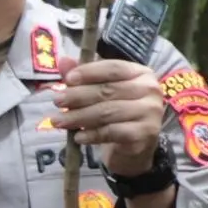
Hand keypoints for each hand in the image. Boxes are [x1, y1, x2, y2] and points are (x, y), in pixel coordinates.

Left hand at [49, 57, 167, 174]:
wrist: (135, 146)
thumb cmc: (117, 112)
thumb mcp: (101, 90)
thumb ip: (84, 76)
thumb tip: (63, 61)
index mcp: (140, 73)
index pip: (113, 68)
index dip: (89, 72)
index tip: (67, 79)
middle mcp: (150, 90)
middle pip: (108, 90)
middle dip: (78, 96)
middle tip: (57, 101)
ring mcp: (151, 112)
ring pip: (108, 112)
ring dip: (79, 116)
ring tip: (59, 121)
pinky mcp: (145, 133)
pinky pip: (112, 132)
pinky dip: (92, 134)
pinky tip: (77, 137)